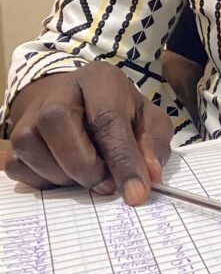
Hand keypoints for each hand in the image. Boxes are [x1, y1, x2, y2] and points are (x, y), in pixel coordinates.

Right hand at [5, 63, 172, 204]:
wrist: (77, 100)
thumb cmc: (117, 111)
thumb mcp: (146, 119)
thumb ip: (153, 144)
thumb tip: (150, 177)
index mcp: (100, 80)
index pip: (108, 119)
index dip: (123, 160)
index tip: (136, 193)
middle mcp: (60, 91)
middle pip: (58, 122)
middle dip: (85, 165)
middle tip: (106, 185)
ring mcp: (31, 113)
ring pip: (33, 147)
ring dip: (64, 176)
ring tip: (88, 174)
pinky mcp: (14, 136)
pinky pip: (18, 166)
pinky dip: (43, 180)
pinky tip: (65, 173)